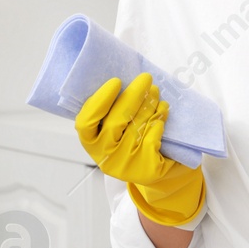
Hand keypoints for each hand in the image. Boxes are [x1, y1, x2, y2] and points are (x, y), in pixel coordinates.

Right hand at [75, 72, 205, 226]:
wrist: (151, 168)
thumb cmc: (129, 139)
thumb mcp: (114, 126)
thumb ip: (112, 108)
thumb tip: (124, 79)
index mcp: (90, 142)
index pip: (86, 122)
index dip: (100, 100)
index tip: (116, 81)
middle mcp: (105, 156)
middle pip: (116, 121)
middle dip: (133, 95)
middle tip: (146, 78)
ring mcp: (125, 165)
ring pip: (137, 127)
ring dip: (149, 104)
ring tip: (156, 91)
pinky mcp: (146, 169)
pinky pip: (152, 137)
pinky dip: (158, 121)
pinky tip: (162, 111)